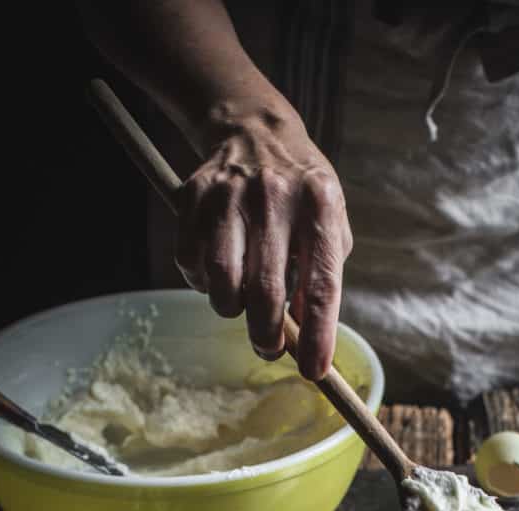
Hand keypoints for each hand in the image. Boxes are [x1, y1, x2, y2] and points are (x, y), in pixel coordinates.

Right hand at [175, 105, 351, 379]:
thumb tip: (305, 336)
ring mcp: (230, 195)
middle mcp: (276, 197)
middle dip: (267, 335)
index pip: (322, 285)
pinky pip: (191, 264)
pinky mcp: (193, 197)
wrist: (254, 131)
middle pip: (267, 291)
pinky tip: (217, 272)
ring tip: (241, 304)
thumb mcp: (328, 225)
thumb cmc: (300, 196)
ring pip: (224, 283)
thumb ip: (320, 276)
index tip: (314, 372)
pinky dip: (202, 283)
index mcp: (321, 206)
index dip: (318, 335)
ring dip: (232, 310)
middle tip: (269, 349)